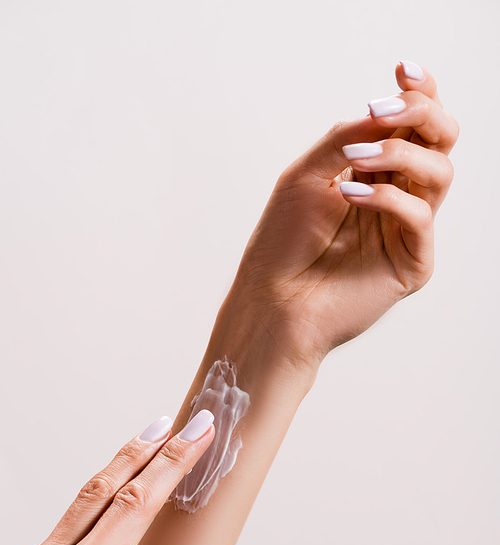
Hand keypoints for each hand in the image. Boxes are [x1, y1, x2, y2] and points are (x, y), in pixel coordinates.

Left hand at [233, 62, 458, 368]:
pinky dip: (386, 197)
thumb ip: (346, 138)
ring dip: (400, 153)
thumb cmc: (281, 243)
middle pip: (440, 140)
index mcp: (373, 173)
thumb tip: (385, 112)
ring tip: (355, 158)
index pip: (412, 125)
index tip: (401, 68)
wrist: (273, 302)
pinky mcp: (412, 261)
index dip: (417, 93)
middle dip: (421, 113)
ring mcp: (406, 229)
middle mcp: (396, 196)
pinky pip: (419, 215)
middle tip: (386, 109)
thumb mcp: (307, 175)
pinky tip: (349, 195)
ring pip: (440, 171)